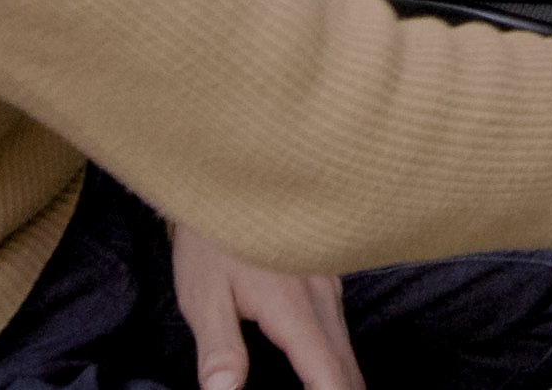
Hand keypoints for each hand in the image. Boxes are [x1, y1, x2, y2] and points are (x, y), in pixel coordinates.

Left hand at [169, 220, 362, 389]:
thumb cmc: (211, 240)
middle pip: (348, 367)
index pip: (328, 374)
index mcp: (293, 308)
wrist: (228, 181)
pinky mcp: (327, 278)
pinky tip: (323, 371)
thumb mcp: (203, 296)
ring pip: (349, 348)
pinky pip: (342, 329)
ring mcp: (329, 285)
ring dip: (342, 379)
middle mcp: (321, 297)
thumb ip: (219, 350)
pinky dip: (339, 360)